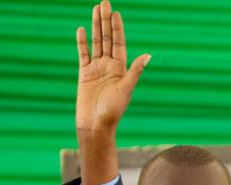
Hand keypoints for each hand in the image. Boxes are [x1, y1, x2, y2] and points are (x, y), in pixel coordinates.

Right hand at [74, 1, 149, 184]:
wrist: (95, 126)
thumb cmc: (113, 111)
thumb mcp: (126, 89)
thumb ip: (134, 71)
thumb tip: (148, 55)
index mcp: (121, 69)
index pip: (119, 43)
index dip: (118, 28)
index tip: (116, 13)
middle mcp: (109, 66)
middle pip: (107, 39)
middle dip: (106, 21)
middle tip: (105, 2)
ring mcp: (96, 69)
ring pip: (96, 43)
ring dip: (96, 26)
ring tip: (95, 9)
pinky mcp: (84, 74)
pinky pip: (83, 54)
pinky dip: (82, 42)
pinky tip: (82, 29)